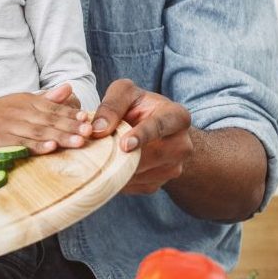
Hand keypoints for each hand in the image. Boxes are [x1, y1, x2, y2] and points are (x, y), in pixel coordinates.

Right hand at [0, 83, 92, 154]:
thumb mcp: (21, 101)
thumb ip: (47, 98)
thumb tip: (69, 88)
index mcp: (28, 102)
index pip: (54, 108)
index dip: (72, 114)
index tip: (90, 119)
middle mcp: (22, 112)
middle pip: (51, 120)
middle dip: (71, 126)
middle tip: (90, 131)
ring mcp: (11, 126)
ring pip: (40, 132)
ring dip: (60, 137)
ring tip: (78, 141)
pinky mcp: (1, 140)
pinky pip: (21, 143)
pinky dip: (37, 146)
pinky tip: (50, 148)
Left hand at [89, 79, 192, 194]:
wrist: (149, 127)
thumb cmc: (137, 105)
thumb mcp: (124, 93)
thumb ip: (112, 105)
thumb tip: (98, 130)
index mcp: (177, 117)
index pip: (160, 127)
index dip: (142, 136)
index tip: (124, 145)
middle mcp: (182, 145)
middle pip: (150, 156)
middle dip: (122, 155)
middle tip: (95, 151)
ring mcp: (173, 168)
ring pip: (139, 173)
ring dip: (116, 167)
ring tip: (98, 155)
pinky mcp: (158, 183)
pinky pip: (133, 185)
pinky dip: (116, 178)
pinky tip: (106, 165)